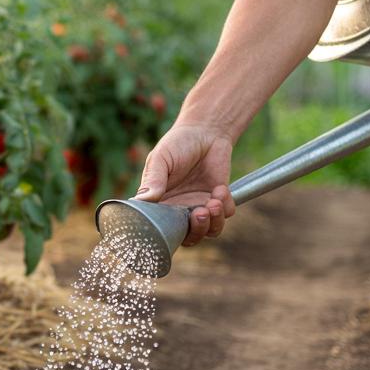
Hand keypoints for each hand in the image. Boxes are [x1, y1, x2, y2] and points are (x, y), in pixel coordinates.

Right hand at [135, 123, 235, 245]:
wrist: (206, 131)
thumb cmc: (177, 144)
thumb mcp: (160, 158)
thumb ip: (153, 179)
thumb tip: (143, 200)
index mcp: (160, 205)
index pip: (160, 229)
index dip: (167, 234)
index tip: (174, 225)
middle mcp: (179, 210)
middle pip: (187, 238)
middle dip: (196, 231)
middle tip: (199, 213)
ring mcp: (200, 206)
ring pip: (208, 231)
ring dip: (213, 222)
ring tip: (213, 202)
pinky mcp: (219, 200)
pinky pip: (225, 215)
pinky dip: (225, 204)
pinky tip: (220, 187)